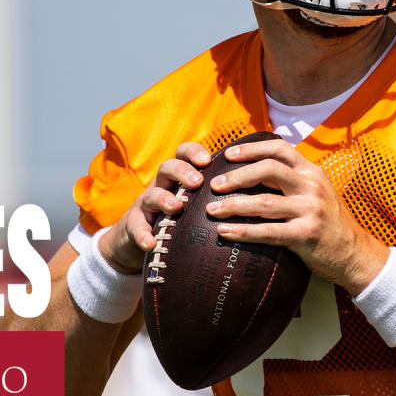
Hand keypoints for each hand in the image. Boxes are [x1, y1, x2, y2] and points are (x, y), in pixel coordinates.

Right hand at [97, 142, 211, 273]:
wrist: (140, 240)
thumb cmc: (180, 219)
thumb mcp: (196, 203)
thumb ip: (220, 197)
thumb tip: (261, 199)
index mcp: (180, 178)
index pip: (186, 154)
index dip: (195, 152)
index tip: (208, 160)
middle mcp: (162, 186)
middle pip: (168, 167)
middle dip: (182, 171)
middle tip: (198, 182)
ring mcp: (146, 205)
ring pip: (151, 194)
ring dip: (164, 198)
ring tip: (177, 207)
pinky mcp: (134, 227)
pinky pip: (136, 229)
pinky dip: (143, 235)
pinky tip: (151, 243)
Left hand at [205, 138, 388, 293]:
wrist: (355, 253)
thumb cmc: (330, 223)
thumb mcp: (317, 193)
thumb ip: (293, 182)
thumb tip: (254, 173)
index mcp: (312, 173)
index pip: (280, 149)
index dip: (251, 149)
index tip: (228, 155)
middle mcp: (312, 186)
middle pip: (269, 170)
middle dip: (237, 176)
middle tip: (214, 185)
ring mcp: (310, 210)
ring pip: (264, 203)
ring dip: (234, 205)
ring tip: (212, 210)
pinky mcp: (306, 235)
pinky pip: (268, 232)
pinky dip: (243, 231)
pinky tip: (225, 232)